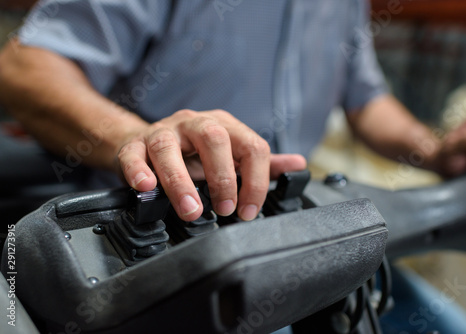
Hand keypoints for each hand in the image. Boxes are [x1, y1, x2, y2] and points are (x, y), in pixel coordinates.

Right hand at [116, 109, 306, 220]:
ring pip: (169, 146)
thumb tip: (298, 164)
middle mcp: (195, 123)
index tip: (248, 211)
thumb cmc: (194, 154)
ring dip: (180, 180)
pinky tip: (146, 186)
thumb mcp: (231, 155)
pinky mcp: (135, 144)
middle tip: (224, 209)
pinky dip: (139, 170)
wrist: (149, 144)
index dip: (255, 181)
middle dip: (222, 177)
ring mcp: (163, 131)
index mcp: (224, 126)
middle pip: (214, 138)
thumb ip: (261, 162)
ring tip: (190, 209)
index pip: (251, 146)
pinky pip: (134, 152)